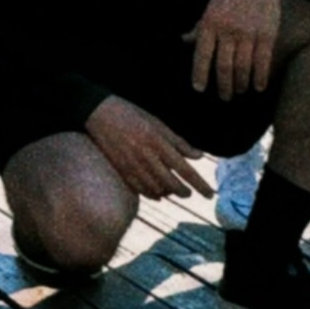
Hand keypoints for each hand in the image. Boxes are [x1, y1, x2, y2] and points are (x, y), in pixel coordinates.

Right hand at [83, 93, 207, 200]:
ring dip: (169, 193)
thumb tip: (199, 156)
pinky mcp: (120, 169)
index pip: (185, 170)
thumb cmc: (131, 114)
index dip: (199, 184)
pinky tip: (157, 194)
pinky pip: (139, 188)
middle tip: (191, 194)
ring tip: (175, 192)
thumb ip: (178, 142)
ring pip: (156, 188)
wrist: (98, 114)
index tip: (211, 194)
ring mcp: (132, 165)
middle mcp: (147, 157)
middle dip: (184, 191)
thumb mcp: (158, 123)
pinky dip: (151, 194)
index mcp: (159, 143)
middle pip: (171, 183)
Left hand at [187, 0, 287, 97]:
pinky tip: (258, 87)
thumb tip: (183, 40)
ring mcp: (249, 33)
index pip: (202, 55)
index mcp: (210, 24)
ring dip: (241, 83)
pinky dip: (260, 76)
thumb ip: (199, 27)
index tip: (199, 89)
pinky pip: (263, 60)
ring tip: (240, 91)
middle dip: (223, 85)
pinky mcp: (268, 33)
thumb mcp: (210, 7)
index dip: (199, 74)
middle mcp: (228, 31)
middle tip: (224, 97)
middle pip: (223, 66)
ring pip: (243, 66)